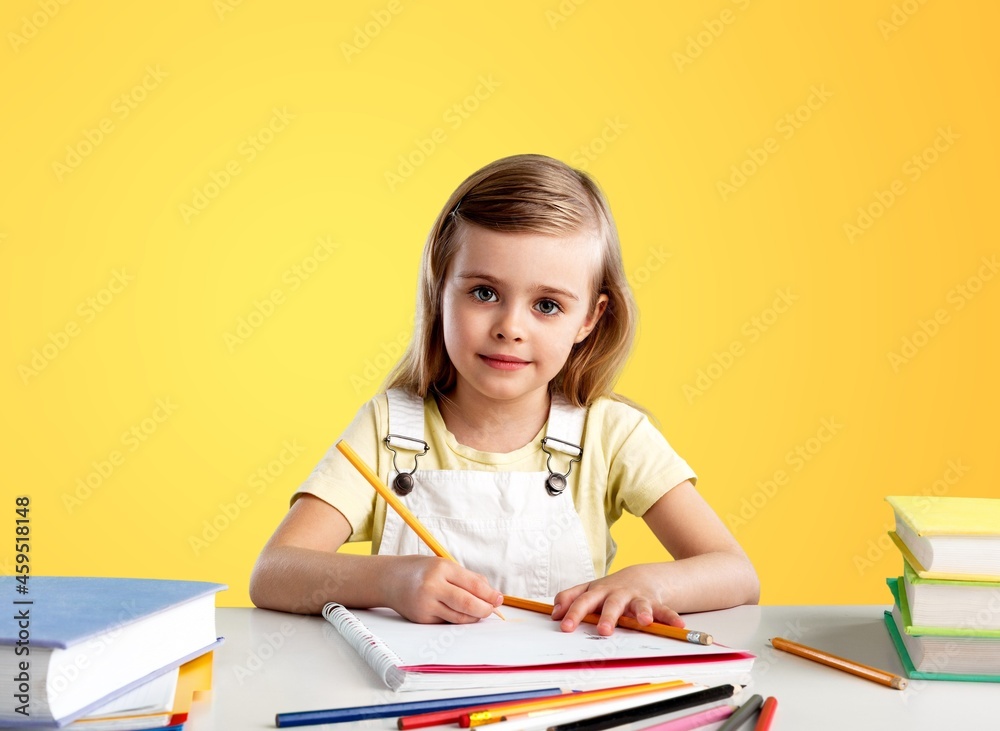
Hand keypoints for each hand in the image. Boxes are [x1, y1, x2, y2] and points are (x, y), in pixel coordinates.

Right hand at [382, 555, 503, 624]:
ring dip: (474, 617)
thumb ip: (467, 578)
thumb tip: (491, 594)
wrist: (390, 579)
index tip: (499, 598)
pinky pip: (447, 622)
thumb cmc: (421, 570)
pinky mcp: (422, 619)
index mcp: (441, 568)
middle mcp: (432, 586)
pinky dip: (457, 619)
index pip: (473, 585)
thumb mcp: (444, 565)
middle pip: (467, 604)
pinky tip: (460, 613)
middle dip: (485, 609)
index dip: (489, 594)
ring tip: (479, 611)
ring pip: (459, 617)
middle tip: (492, 610)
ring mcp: (426, 604)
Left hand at [551, 565, 684, 635]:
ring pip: (638, 604)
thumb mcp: (589, 591)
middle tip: (603, 630)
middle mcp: (617, 593)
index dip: (573, 613)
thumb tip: (553, 613)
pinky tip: (679, 626)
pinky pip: (664, 610)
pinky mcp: (654, 602)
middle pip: (610, 603)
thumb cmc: (609, 590)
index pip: (583, 601)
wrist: (641, 577)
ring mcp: (636, 597)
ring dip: (641, 611)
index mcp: (598, 592)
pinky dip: (671, 617)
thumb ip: (570, 598)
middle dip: (607, 616)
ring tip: (643, 620)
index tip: (565, 626)